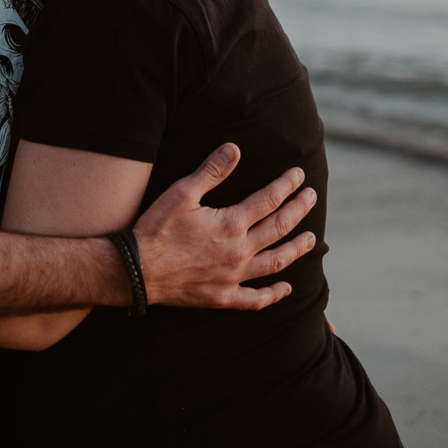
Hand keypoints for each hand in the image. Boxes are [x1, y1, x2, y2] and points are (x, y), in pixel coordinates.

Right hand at [131, 143, 317, 309]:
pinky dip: (273, 295)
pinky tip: (286, 288)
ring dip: (296, 249)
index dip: (287, 185)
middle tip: (311, 196)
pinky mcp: (222, 297)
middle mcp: (239, 251)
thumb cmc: (156, 228)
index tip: (299, 175)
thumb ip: (212, 171)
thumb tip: (235, 148)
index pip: (269, 200)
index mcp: (231, 224)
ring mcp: (233, 277)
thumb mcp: (182, 192)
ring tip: (312, 239)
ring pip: (275, 262)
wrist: (135, 271)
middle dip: (299, 209)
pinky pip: (255, 299)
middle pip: (279, 228)